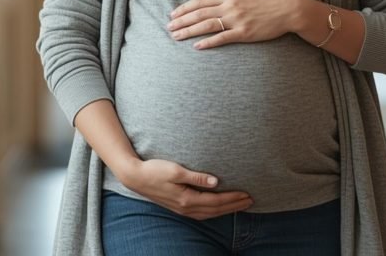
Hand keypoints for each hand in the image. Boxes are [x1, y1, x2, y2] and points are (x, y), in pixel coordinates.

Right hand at [118, 158, 252, 218]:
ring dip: (226, 210)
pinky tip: (219, 208)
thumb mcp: (176, 170)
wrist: (135, 177)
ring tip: (240, 205)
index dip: (233, 198)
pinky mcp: (179, 207)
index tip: (247, 194)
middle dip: (234, 206)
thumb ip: (196, 177)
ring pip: (210, 214)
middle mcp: (186, 208)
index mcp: (187, 199)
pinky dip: (214, 211)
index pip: (216, 201)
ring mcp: (182, 210)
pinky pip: (202, 213)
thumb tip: (216, 182)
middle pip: (216, 210)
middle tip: (250, 201)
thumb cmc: (154, 170)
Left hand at [168, 0, 301, 49]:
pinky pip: (223, 38)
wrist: (286, 10)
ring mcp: (237, 20)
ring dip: (189, 31)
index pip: (200, 1)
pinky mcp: (244, 33)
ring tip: (176, 36)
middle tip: (169, 27)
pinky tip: (197, 46)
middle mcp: (230, 6)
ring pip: (207, 25)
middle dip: (182, 20)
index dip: (184, 7)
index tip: (173, 13)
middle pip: (200, 13)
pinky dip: (209, 42)